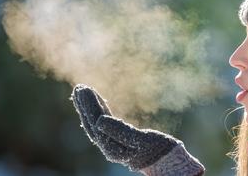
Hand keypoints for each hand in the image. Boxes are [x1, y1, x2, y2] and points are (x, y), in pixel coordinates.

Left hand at [71, 84, 204, 175]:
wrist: (168, 160)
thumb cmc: (157, 150)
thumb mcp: (141, 141)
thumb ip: (120, 132)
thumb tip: (99, 121)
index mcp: (112, 147)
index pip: (96, 123)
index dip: (89, 106)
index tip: (85, 89)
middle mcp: (109, 147)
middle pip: (92, 123)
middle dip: (86, 105)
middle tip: (80, 87)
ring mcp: (113, 143)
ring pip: (97, 122)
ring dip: (90, 106)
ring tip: (83, 91)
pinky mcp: (120, 139)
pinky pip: (106, 123)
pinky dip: (101, 110)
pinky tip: (99, 102)